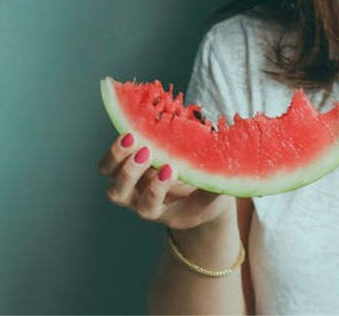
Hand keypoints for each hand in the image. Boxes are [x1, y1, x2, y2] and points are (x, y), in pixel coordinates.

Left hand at [98, 134, 235, 229]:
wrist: (192, 194)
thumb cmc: (205, 195)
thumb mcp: (214, 195)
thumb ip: (217, 184)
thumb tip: (228, 165)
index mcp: (159, 210)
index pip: (149, 206)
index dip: (156, 189)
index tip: (170, 169)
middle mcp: (137, 199)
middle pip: (120, 193)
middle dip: (130, 172)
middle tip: (146, 152)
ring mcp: (129, 181)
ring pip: (110, 173)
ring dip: (118, 156)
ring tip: (133, 137)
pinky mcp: (126, 163)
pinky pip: (112, 157)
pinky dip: (118, 144)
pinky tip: (133, 126)